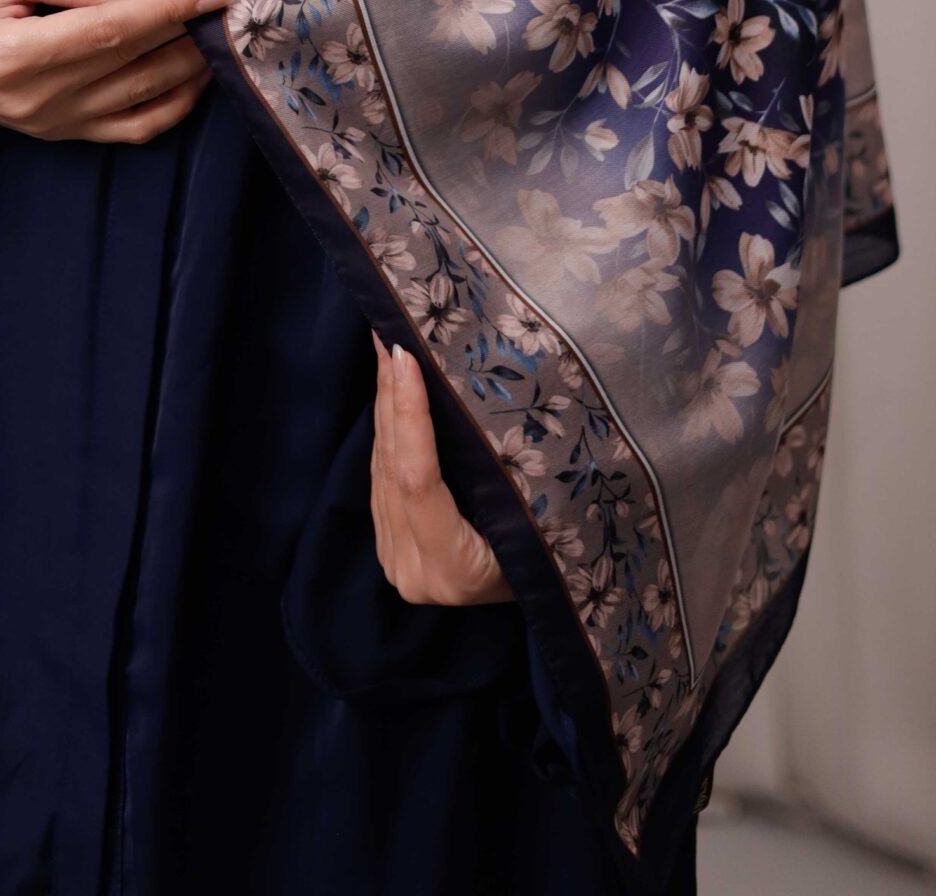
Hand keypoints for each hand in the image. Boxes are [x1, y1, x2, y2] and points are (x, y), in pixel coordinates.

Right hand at [0, 0, 226, 143]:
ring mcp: (50, 126)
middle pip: (136, 67)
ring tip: (215, 37)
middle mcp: (38, 101)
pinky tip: (192, 77)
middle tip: (225, 7)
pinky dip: (170, 107)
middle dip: (189, 36)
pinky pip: (130, 131)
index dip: (169, 11)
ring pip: (143, 104)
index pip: (113, 31)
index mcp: (17, 54)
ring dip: (189, 71)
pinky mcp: (58, 136)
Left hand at [369, 329, 515, 605]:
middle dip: (392, 395)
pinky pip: (382, 474)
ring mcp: (394, 558)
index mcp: (452, 570)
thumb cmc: (553, 556)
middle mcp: (411, 568)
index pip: (418, 481)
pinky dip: (388, 428)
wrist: (539, 602)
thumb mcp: (541, 523)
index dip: (409, 416)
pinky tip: (392, 387)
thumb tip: (473, 395)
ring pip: (382, 466)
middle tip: (390, 333)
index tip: (406, 356)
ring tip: (389, 347)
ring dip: (386, 404)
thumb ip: (503, 480)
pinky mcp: (387, 542)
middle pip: (394, 467)